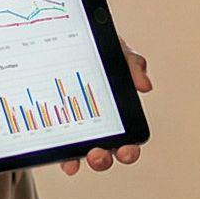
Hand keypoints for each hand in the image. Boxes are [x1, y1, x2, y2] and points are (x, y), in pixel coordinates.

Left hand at [61, 45, 152, 175]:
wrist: (57, 38)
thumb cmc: (93, 47)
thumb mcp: (113, 49)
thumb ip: (131, 62)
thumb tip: (145, 86)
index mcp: (116, 113)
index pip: (127, 139)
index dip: (129, 150)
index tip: (126, 149)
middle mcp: (97, 127)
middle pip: (105, 153)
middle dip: (104, 159)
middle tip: (99, 154)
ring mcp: (75, 129)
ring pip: (82, 154)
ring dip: (84, 160)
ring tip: (83, 156)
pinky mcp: (54, 128)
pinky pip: (59, 148)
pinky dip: (63, 157)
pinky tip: (64, 158)